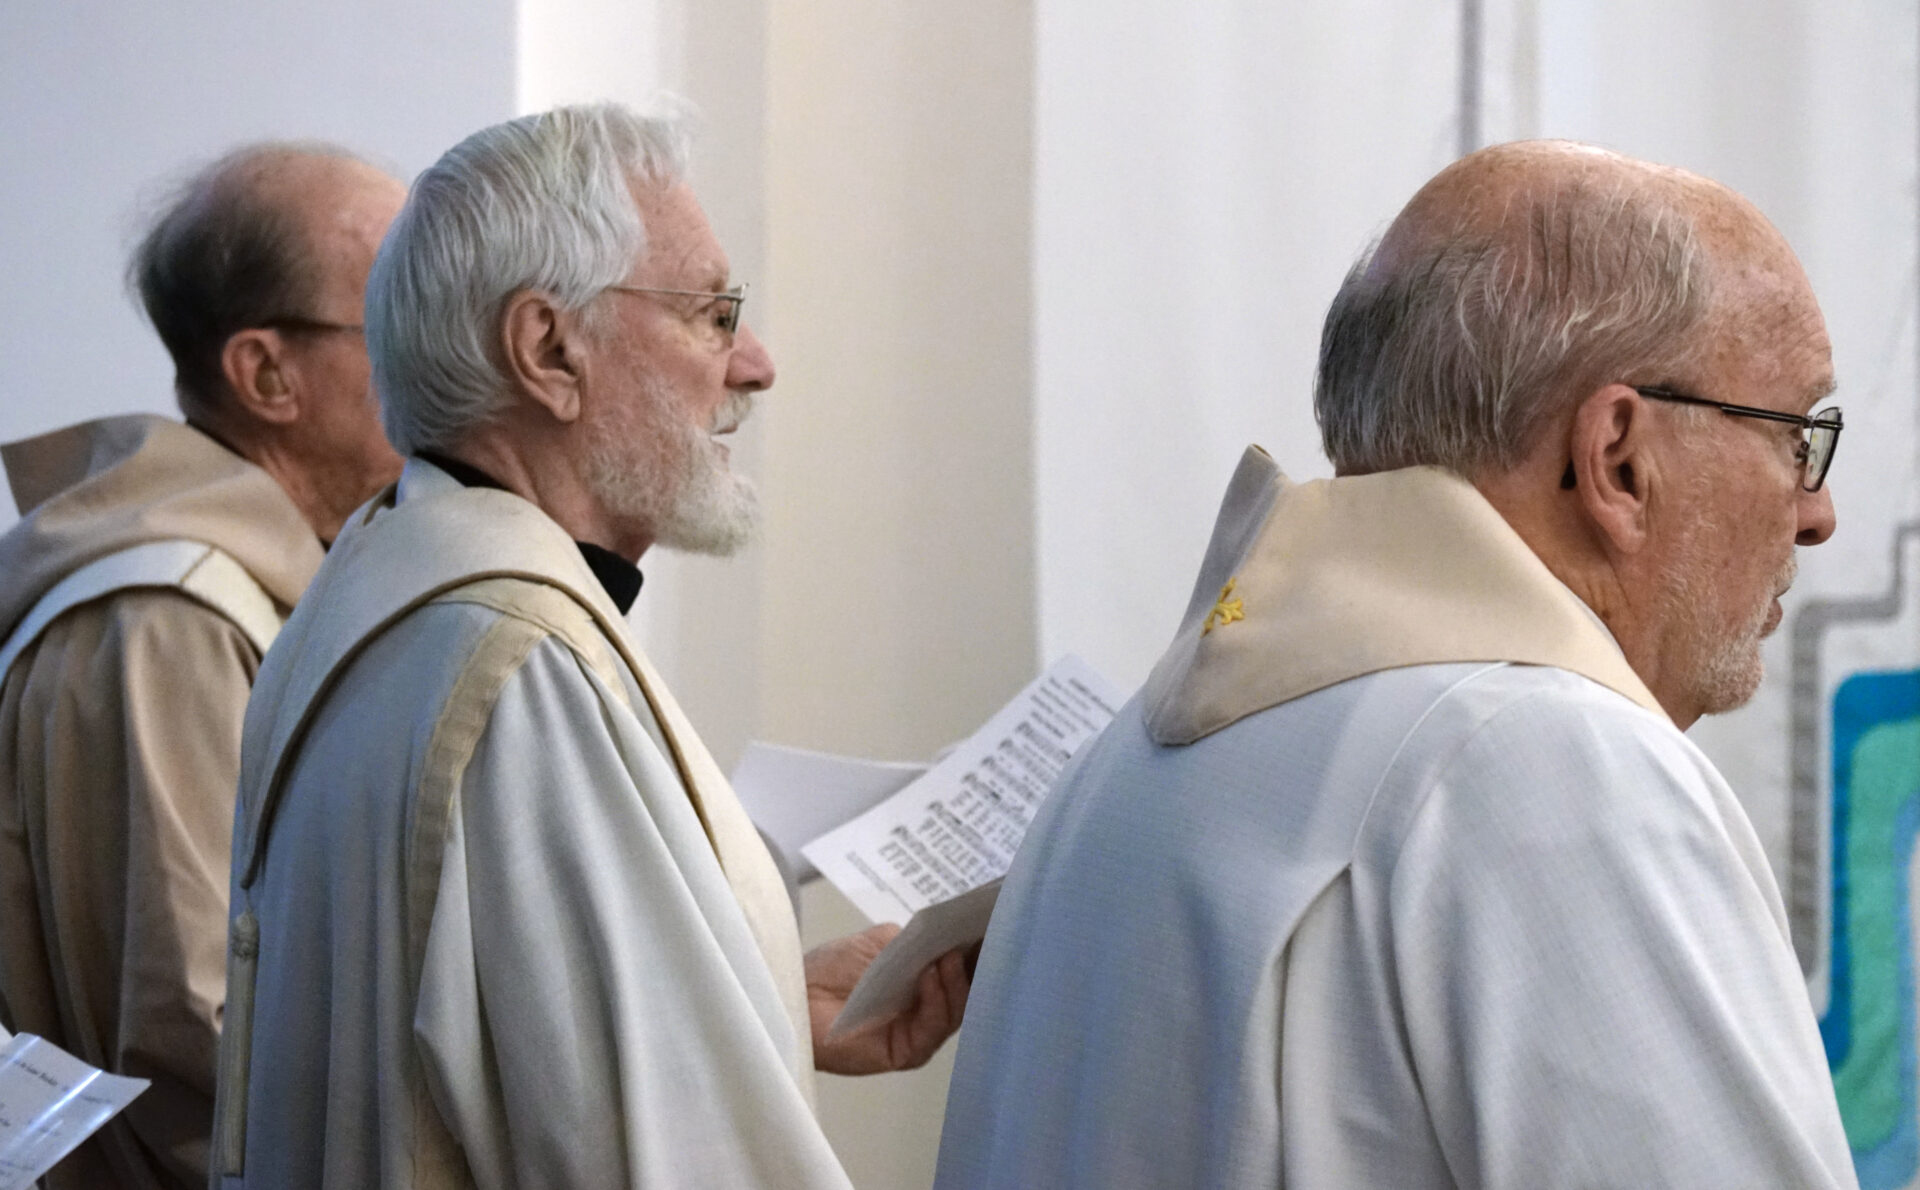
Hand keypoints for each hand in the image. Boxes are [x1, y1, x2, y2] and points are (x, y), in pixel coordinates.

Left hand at [806, 924, 971, 1074]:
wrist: (797, 994)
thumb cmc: (833, 968)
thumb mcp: (882, 942)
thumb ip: (917, 940)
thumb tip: (952, 936)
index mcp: (924, 986)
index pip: (959, 972)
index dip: (974, 952)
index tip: (987, 927)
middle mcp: (927, 1011)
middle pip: (965, 994)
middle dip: (972, 966)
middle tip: (978, 940)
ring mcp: (920, 1034)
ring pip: (954, 1013)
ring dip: (955, 982)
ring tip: (949, 956)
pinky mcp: (907, 1053)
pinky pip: (932, 1029)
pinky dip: (936, 1000)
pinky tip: (931, 975)